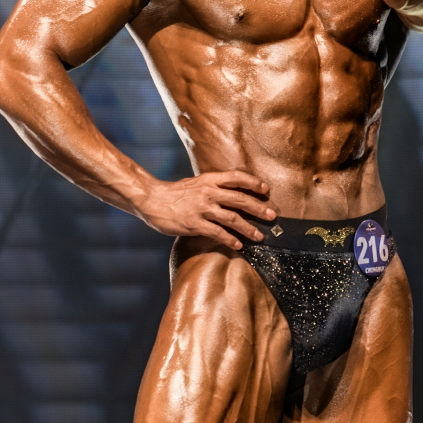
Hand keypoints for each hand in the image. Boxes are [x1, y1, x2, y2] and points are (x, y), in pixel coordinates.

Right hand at [134, 170, 274, 248]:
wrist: (151, 199)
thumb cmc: (173, 193)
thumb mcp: (194, 183)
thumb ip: (211, 187)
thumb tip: (229, 193)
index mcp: (209, 180)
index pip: (236, 177)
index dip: (253, 182)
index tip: (266, 189)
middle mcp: (208, 192)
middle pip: (240, 199)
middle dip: (258, 208)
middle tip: (271, 215)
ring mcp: (202, 208)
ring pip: (232, 218)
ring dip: (248, 228)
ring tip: (259, 236)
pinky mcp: (195, 223)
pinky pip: (217, 233)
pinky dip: (230, 239)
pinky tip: (239, 245)